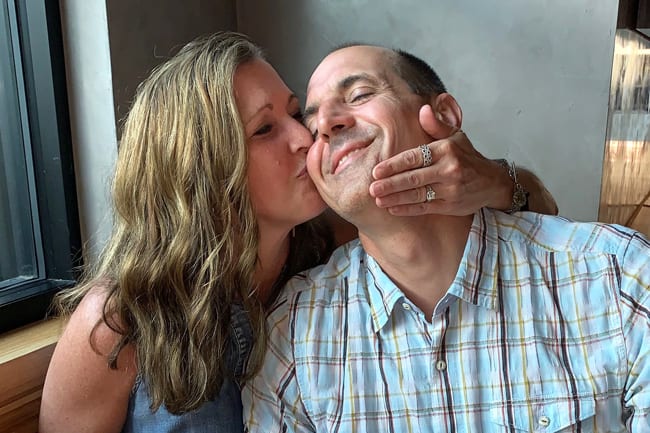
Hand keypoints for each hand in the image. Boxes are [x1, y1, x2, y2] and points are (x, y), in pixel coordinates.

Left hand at [369, 105, 511, 215]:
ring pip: (417, 195)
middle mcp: (448, 170)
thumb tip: (423, 109)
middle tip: (372, 188)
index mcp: (446, 150)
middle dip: (390, 184)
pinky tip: (392, 208)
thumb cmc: (468, 157)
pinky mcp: (450, 206)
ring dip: (395, 198)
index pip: (415, 157)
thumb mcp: (456, 136)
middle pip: (413, 178)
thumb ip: (437, 125)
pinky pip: (425, 208)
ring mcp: (450, 190)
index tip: (377, 171)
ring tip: (378, 199)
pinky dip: (407, 209)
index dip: (394, 165)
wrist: (493, 182)